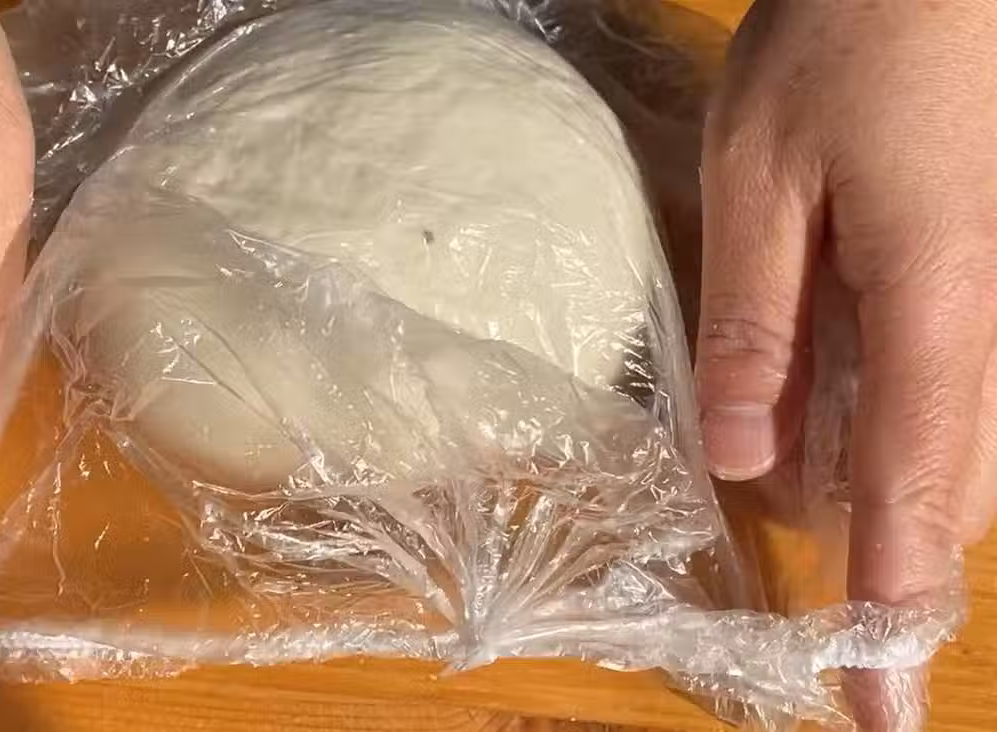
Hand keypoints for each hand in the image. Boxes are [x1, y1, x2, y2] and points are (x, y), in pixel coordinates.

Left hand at [698, 0, 996, 725]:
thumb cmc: (851, 43)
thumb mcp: (760, 176)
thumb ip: (756, 324)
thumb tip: (744, 459)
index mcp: (937, 306)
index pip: (916, 495)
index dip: (891, 613)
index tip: (877, 712)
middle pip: (953, 491)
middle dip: (882, 548)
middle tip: (818, 575)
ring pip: (973, 452)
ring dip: (896, 489)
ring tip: (822, 468)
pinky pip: (973, 395)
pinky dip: (914, 426)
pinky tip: (852, 388)